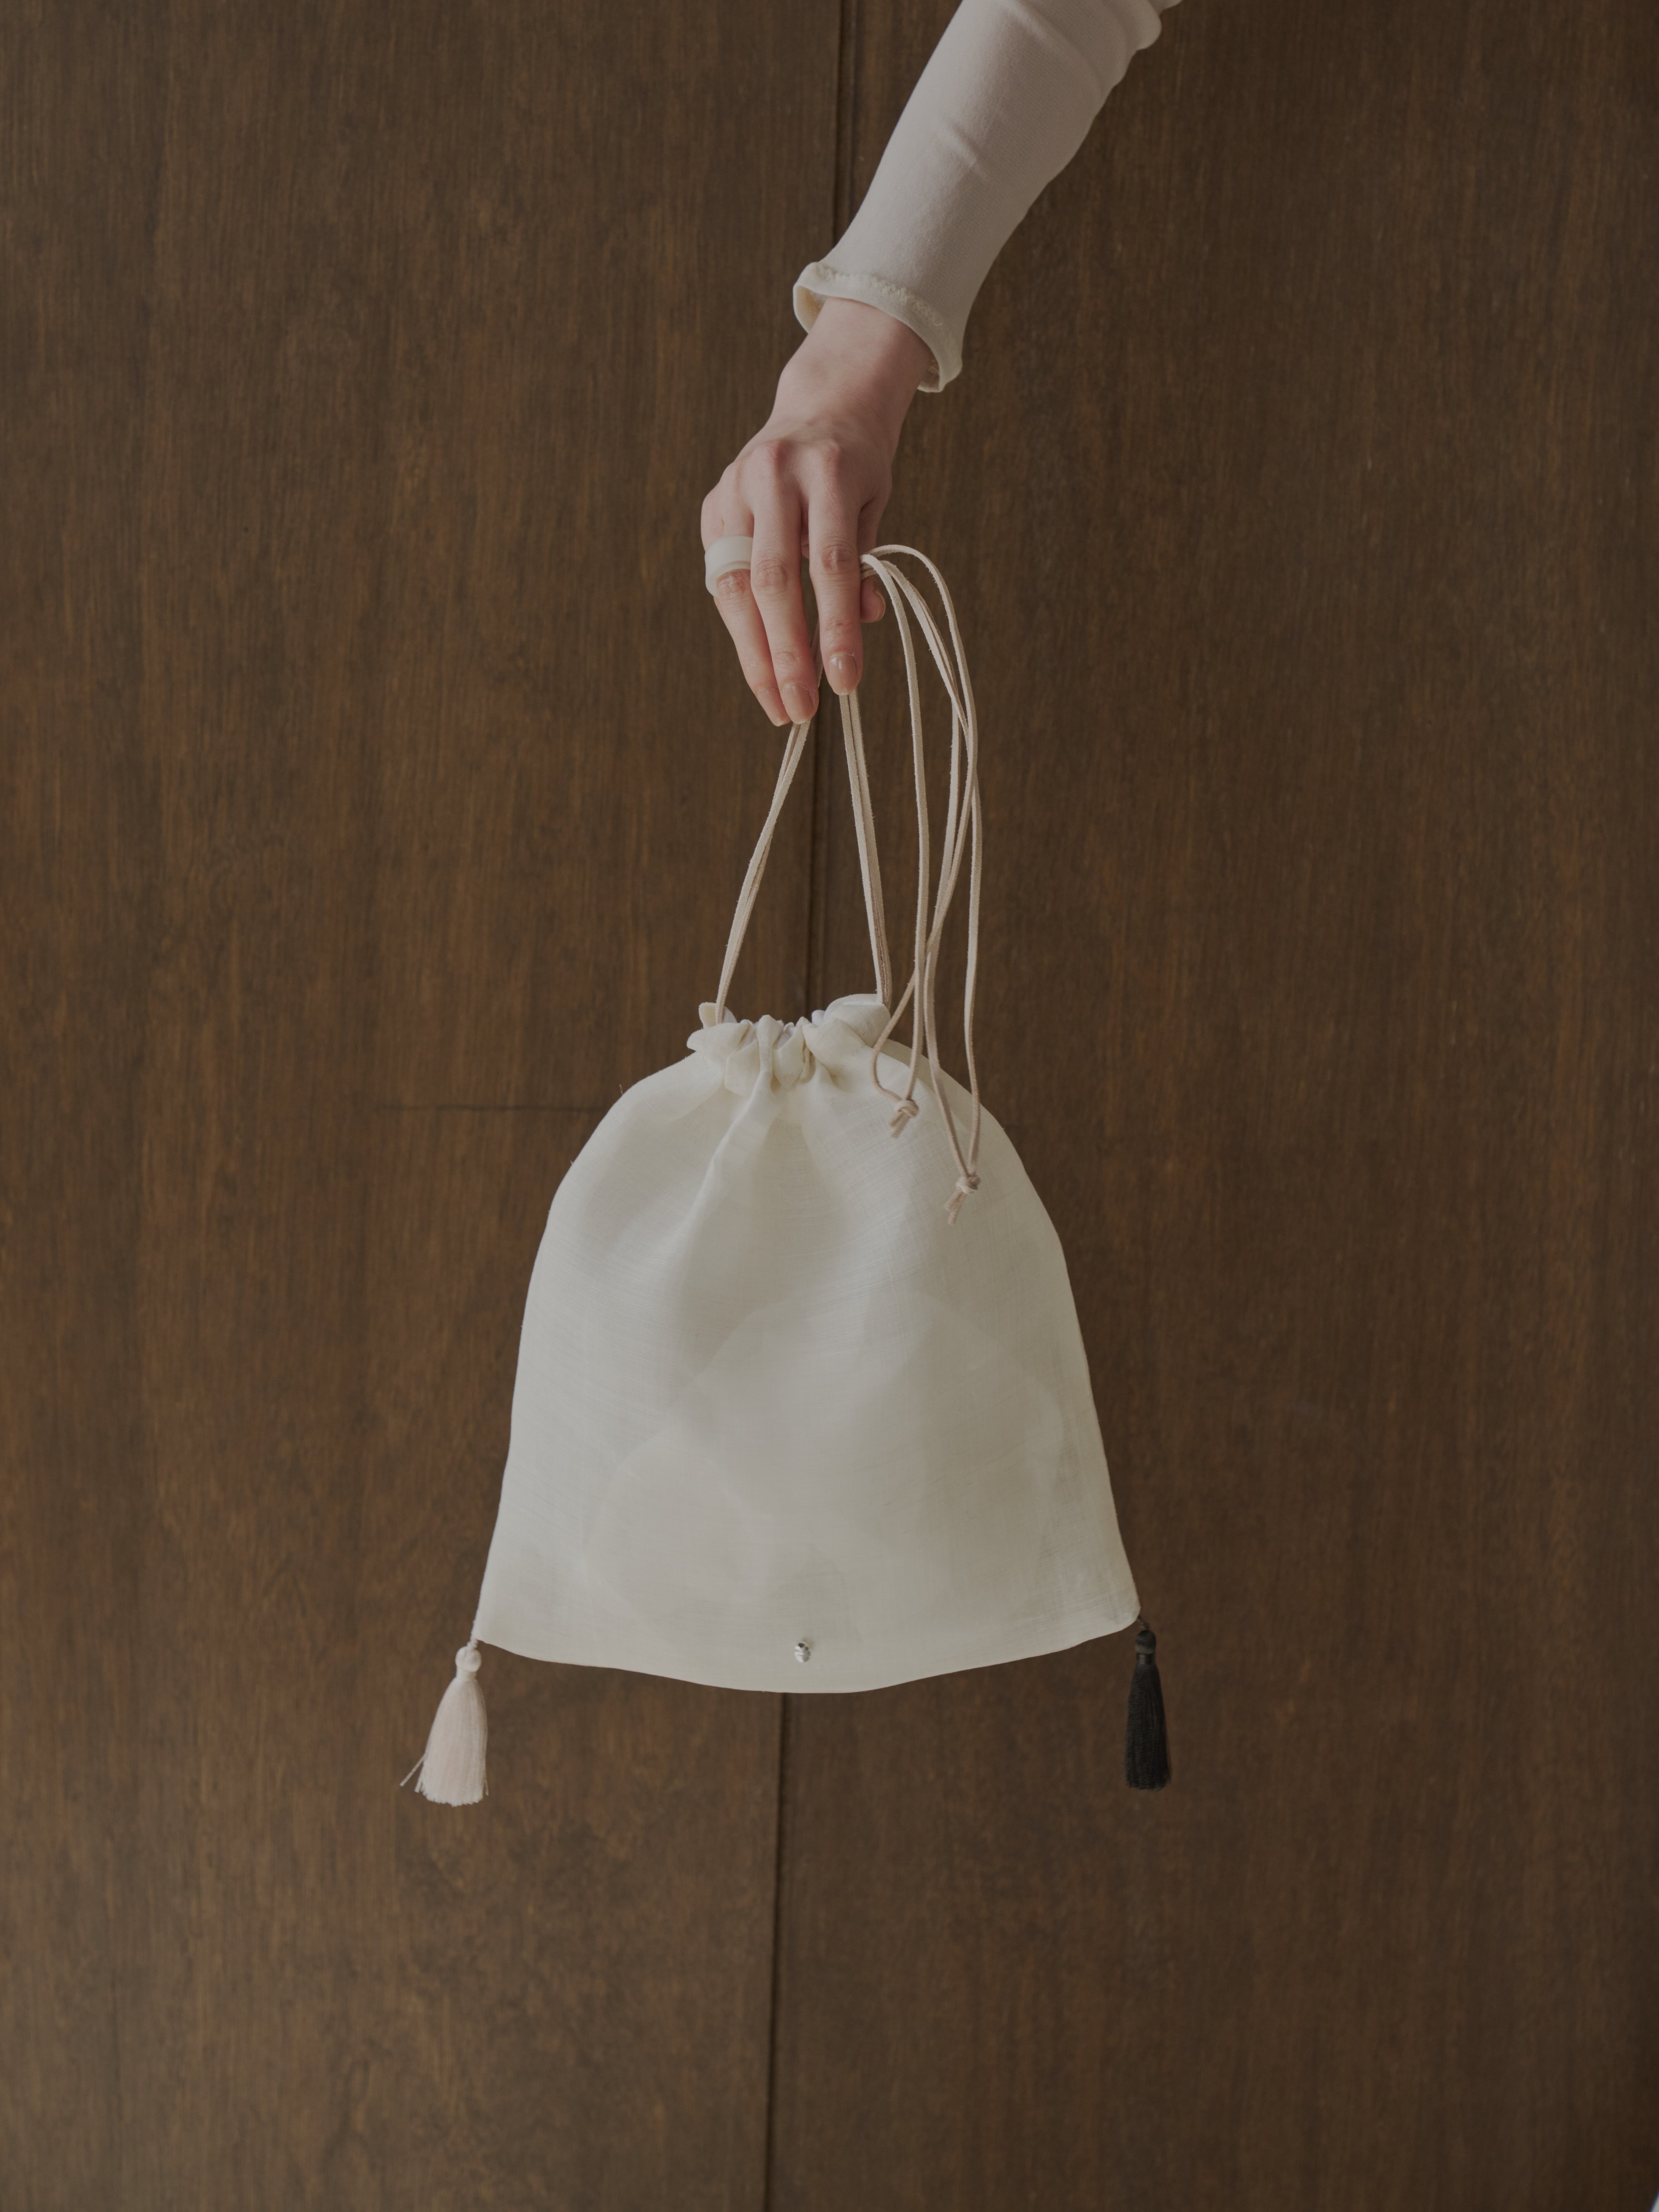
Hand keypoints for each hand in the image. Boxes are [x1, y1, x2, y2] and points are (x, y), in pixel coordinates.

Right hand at [702, 298, 936, 726]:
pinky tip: (759, 662)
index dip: (835, 629)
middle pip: (773, 581)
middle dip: (785, 654)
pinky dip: (740, 625)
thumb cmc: (855, 462)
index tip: (844, 684)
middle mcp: (773, 475)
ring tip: (776, 702)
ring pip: (735, 585)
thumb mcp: (876, 501)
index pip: (831, 565)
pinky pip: (721, 576)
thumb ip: (866, 561)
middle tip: (799, 711)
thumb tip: (865, 622)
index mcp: (827, 471)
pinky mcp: (714, 504)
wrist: (820, 402)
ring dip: (754, 652)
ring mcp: (735, 488)